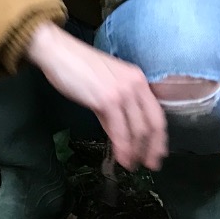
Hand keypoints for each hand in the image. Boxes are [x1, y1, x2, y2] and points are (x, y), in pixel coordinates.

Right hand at [25, 21, 166, 171]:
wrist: (59, 53)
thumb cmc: (78, 67)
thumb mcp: (105, 86)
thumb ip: (115, 108)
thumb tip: (119, 134)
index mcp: (138, 79)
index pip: (157, 113)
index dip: (160, 137)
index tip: (158, 153)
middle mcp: (135, 85)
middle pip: (153, 124)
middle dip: (153, 148)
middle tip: (150, 165)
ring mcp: (123, 92)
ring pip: (138, 130)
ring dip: (136, 151)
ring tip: (132, 165)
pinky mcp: (108, 100)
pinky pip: (120, 131)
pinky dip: (123, 148)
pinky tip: (122, 158)